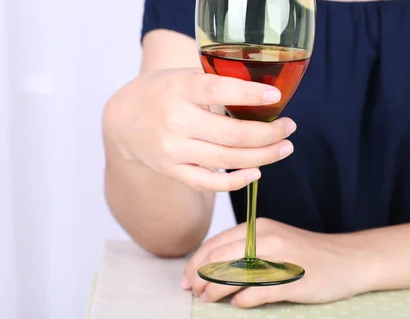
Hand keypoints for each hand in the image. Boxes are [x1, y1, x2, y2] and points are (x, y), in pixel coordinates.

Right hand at [103, 68, 296, 192]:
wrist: (123, 121)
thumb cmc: (160, 93)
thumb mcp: (181, 76)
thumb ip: (214, 80)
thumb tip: (263, 89)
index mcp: (178, 89)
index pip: (217, 91)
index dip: (248, 94)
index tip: (275, 96)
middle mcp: (174, 120)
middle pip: (230, 134)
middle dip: (267, 133)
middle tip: (289, 127)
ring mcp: (172, 149)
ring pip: (225, 160)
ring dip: (262, 156)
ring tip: (284, 148)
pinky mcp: (172, 170)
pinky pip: (208, 183)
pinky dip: (235, 181)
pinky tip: (256, 172)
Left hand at [182, 218, 371, 307]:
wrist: (349, 259)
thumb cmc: (306, 252)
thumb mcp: (272, 240)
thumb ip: (244, 248)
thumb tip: (208, 268)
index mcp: (256, 228)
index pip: (214, 244)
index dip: (194, 263)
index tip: (185, 278)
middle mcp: (264, 239)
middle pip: (218, 259)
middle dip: (199, 277)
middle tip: (193, 291)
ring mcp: (278, 259)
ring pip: (232, 275)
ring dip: (214, 290)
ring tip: (208, 299)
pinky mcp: (291, 280)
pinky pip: (257, 292)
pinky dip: (242, 300)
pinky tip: (237, 304)